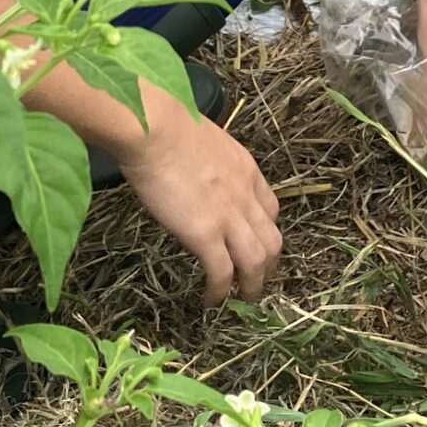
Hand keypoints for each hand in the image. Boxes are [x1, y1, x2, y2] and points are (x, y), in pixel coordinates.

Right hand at [118, 99, 280, 306]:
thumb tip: (197, 173)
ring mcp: (229, 217)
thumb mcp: (206, 143)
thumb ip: (212, 164)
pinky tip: (211, 301)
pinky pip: (222, 273)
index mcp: (247, 171)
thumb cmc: (167, 126)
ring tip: (241, 300)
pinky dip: (220, 291)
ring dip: (252, 286)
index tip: (255, 245)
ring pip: (257, 262)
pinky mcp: (205, 234)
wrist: (155, 128)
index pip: (271, 209)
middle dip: (268, 266)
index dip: (266, 233)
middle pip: (272, 241)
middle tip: (255, 282)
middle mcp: (246, 196)